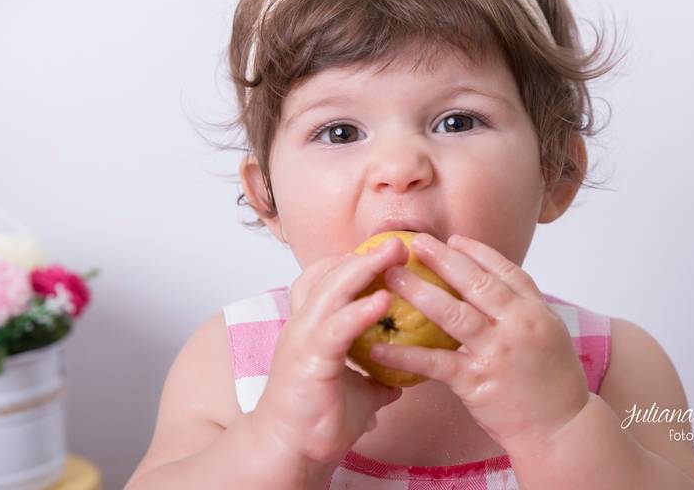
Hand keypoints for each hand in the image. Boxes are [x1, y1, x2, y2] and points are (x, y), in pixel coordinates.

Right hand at [251, 238, 407, 467]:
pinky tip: (383, 301)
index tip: (384, 251)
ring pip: (330, 290)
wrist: (290, 452)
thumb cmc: (318, 420)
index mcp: (310, 326)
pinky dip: (360, 311)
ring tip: (394, 253)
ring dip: (363, 268)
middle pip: (329, 274)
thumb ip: (376, 373)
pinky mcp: (308, 359)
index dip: (351, 261)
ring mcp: (302, 339)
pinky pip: (336, 328)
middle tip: (397, 241)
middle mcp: (302, 324)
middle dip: (364, 254)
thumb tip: (404, 372)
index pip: (324, 278)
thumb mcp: (357, 389)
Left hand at [370, 233, 590, 450]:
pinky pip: (434, 362)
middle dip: (443, 259)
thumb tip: (491, 281)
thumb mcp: (548, 334)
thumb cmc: (553, 383)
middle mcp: (518, 325)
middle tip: (416, 243)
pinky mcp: (477, 381)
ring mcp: (497, 352)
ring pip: (453, 313)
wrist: (562, 430)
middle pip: (476, 283)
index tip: (453, 239)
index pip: (505, 270)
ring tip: (392, 276)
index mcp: (536, 311)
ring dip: (419, 291)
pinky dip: (404, 353)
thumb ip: (520, 307)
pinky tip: (379, 346)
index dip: (477, 252)